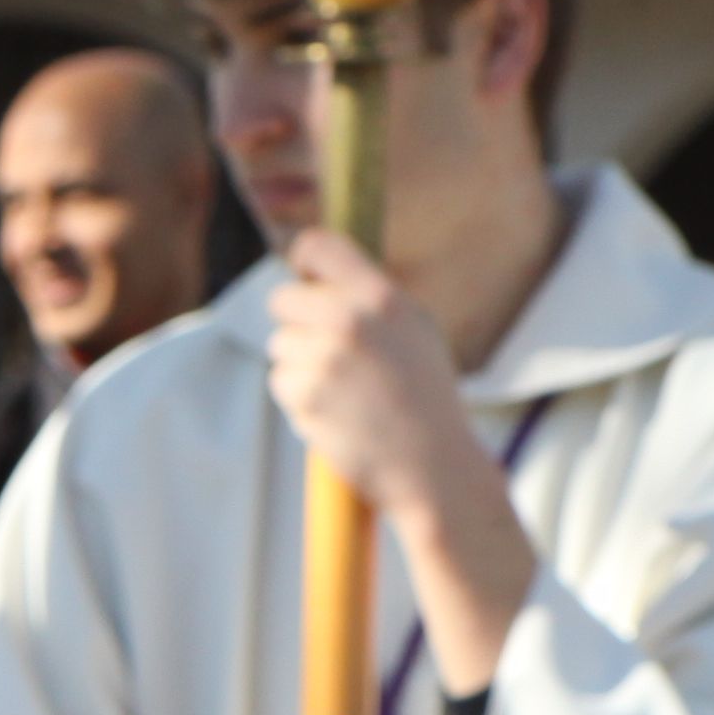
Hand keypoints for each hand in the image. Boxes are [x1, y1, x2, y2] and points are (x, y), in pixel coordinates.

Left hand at [265, 232, 483, 521]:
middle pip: (281, 299)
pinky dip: (300, 399)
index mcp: (381, 297)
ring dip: (301, 365)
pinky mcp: (305, 394)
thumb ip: (371, 300)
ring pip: (280, 345)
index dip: (303, 260)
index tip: (304, 276)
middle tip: (327, 350)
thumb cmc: (426, 398)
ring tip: (347, 392)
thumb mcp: (415, 330)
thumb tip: (319, 276)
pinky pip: (281, 381)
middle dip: (296, 322)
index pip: (317, 247)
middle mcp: (350, 320)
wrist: (433, 467)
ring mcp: (324, 358)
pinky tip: (337, 414)